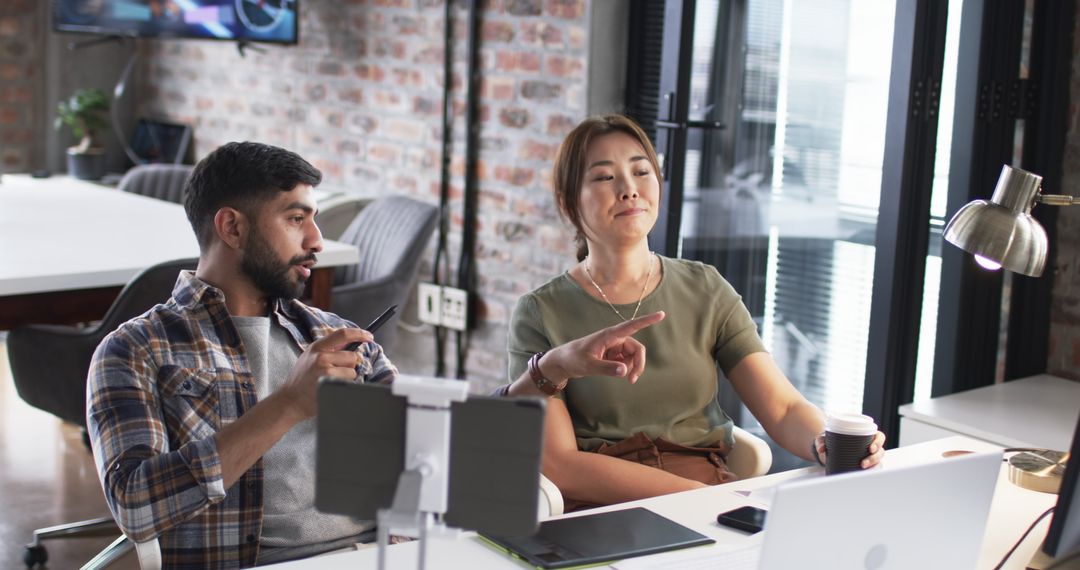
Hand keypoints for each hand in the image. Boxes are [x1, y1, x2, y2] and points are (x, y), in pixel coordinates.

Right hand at [278, 327, 372, 420]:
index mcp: (317, 347)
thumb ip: (329, 348)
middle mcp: (321, 356)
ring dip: (347, 377)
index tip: (369, 336)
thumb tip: (351, 342)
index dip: (359, 334)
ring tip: (331, 381)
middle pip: (352, 356)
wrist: (290, 400)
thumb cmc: (302, 379)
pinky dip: (344, 386)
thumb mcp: (311, 356)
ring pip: (352, 370)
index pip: (343, 334)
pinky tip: (331, 387)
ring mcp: (325, 370)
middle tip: (337, 372)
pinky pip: (349, 382)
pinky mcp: (329, 383)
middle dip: (350, 365)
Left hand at [541, 311, 664, 386]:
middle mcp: (614, 339)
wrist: (563, 363)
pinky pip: (627, 361)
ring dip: (632, 368)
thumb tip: (625, 371)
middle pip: (637, 348)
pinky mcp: (613, 354)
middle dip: (638, 364)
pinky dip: (626, 369)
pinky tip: (617, 373)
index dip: (647, 320)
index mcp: (609, 335)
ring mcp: (614, 347)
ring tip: (625, 379)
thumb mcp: (588, 365)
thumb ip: (607, 368)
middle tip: (632, 380)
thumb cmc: (573, 359)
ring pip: (633, 356)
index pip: (631, 326)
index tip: (661, 314)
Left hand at [814, 430, 886, 468]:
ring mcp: (870, 456)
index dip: (878, 442)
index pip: (879, 437)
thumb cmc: (831, 440)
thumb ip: (821, 440)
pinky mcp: (867, 465)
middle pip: (880, 451)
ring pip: (878, 461)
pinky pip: (873, 469)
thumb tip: (821, 448)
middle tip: (863, 463)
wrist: (828, 449)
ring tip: (862, 469)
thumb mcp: (825, 438)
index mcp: (866, 435)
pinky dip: (871, 473)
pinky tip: (865, 476)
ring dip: (873, 467)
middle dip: (874, 458)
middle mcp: (871, 446)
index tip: (870, 448)